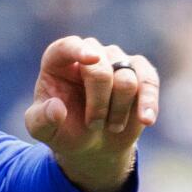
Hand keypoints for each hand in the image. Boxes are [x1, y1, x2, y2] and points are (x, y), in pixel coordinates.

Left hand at [25, 35, 156, 191]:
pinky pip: (149, 80)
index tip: (90, 59)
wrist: (93, 145)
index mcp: (59, 61)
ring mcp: (117, 61)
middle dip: (98, 104)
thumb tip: (57, 108)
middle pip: (100, 68)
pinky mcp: (141, 73)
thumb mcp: (43, 131)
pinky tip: (147, 120)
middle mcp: (90, 53)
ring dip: (118, 110)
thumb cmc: (64, 131)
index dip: (78, 50)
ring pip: (126, 78)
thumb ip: (42, 121)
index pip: (67, 47)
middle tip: (93, 125)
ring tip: (111, 127)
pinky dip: (149, 102)